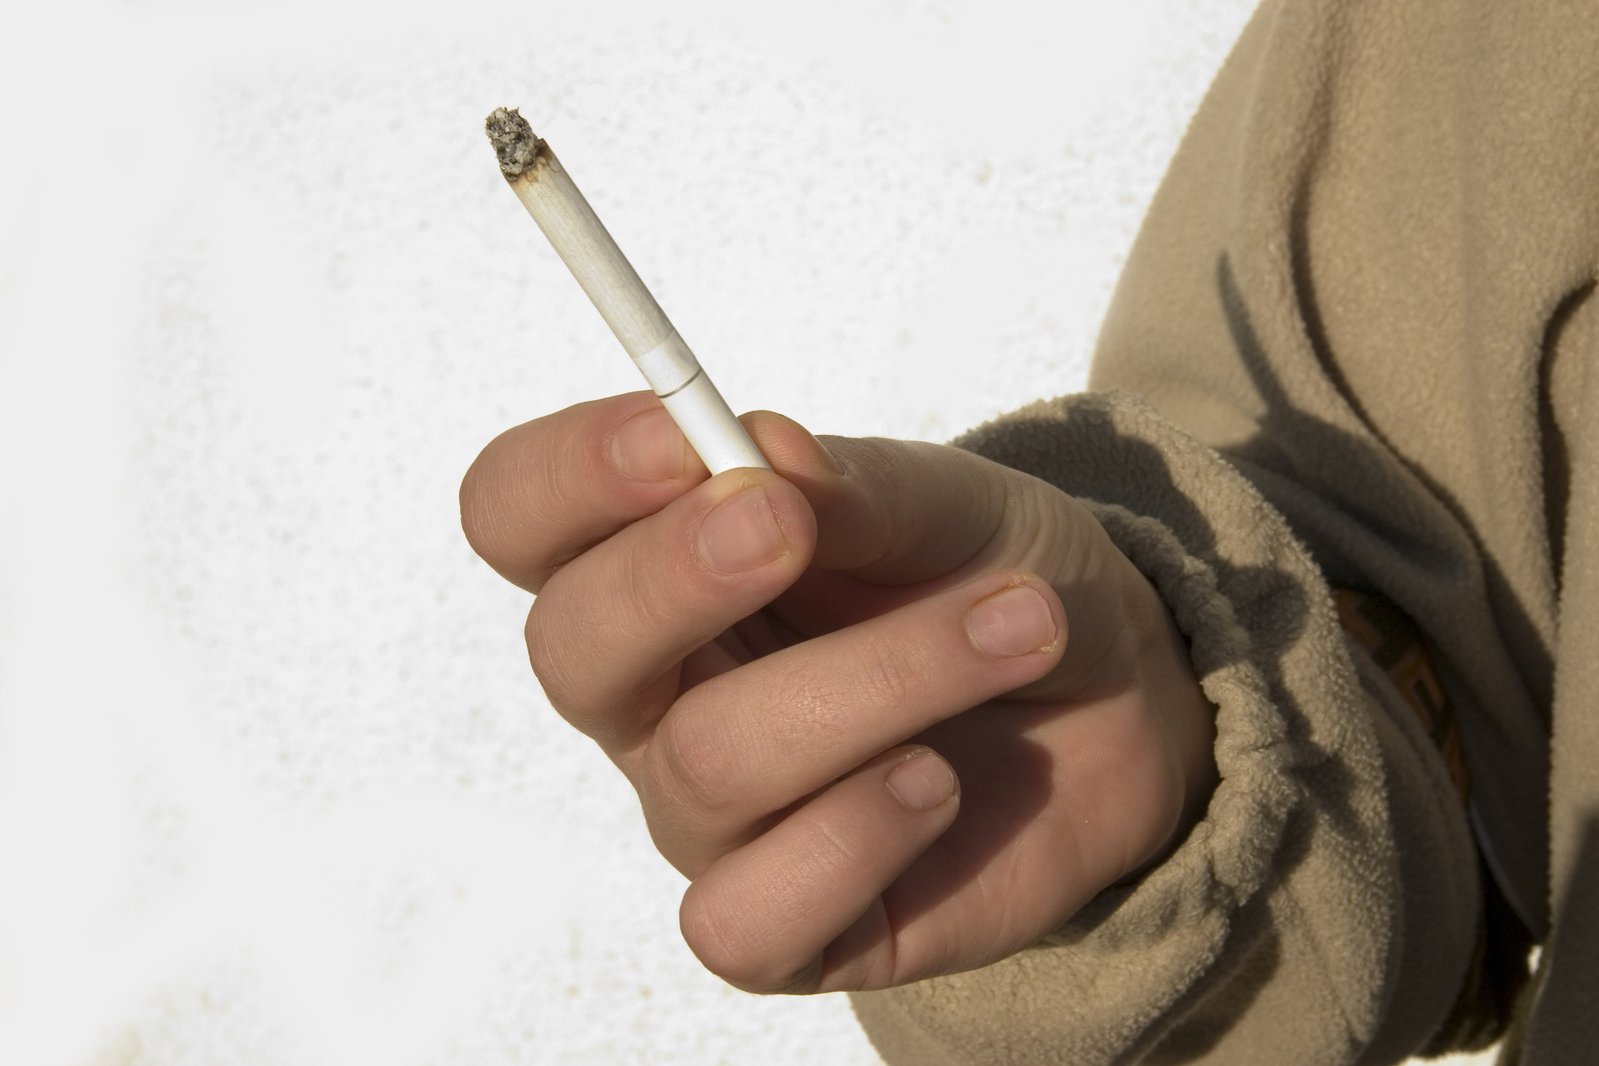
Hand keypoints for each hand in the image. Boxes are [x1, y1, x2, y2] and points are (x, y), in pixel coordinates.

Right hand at [460, 391, 1214, 993]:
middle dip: (674, 576)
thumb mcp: (950, 505)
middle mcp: (655, 697)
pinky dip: (854, 837)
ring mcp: (709, 818)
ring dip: (876, 679)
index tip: (675, 434)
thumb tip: (760, 451)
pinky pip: (741, 920)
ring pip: (709, 764)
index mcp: (657, 563)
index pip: (522, 514)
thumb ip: (855, 487)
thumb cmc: (991, 583)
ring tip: (1015, 627)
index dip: (569, 474)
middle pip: (570, 645)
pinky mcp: (779, 927)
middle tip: (787, 525)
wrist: (1115, 703)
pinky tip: (938, 784)